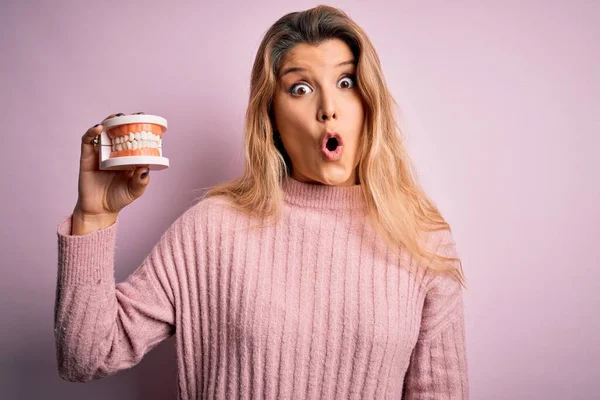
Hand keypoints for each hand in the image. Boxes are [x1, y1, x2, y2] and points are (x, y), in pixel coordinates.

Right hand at [72, 112, 149, 232]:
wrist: (99, 210)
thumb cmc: (118, 199)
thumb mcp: (135, 190)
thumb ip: (141, 180)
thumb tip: (146, 167)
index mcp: (128, 157)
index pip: (133, 137)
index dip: (139, 127)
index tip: (147, 119)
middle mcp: (114, 152)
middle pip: (119, 130)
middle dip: (126, 120)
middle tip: (134, 115)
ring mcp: (100, 153)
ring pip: (103, 131)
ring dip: (109, 121)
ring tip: (117, 117)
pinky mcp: (87, 156)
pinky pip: (87, 140)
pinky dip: (91, 132)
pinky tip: (99, 128)